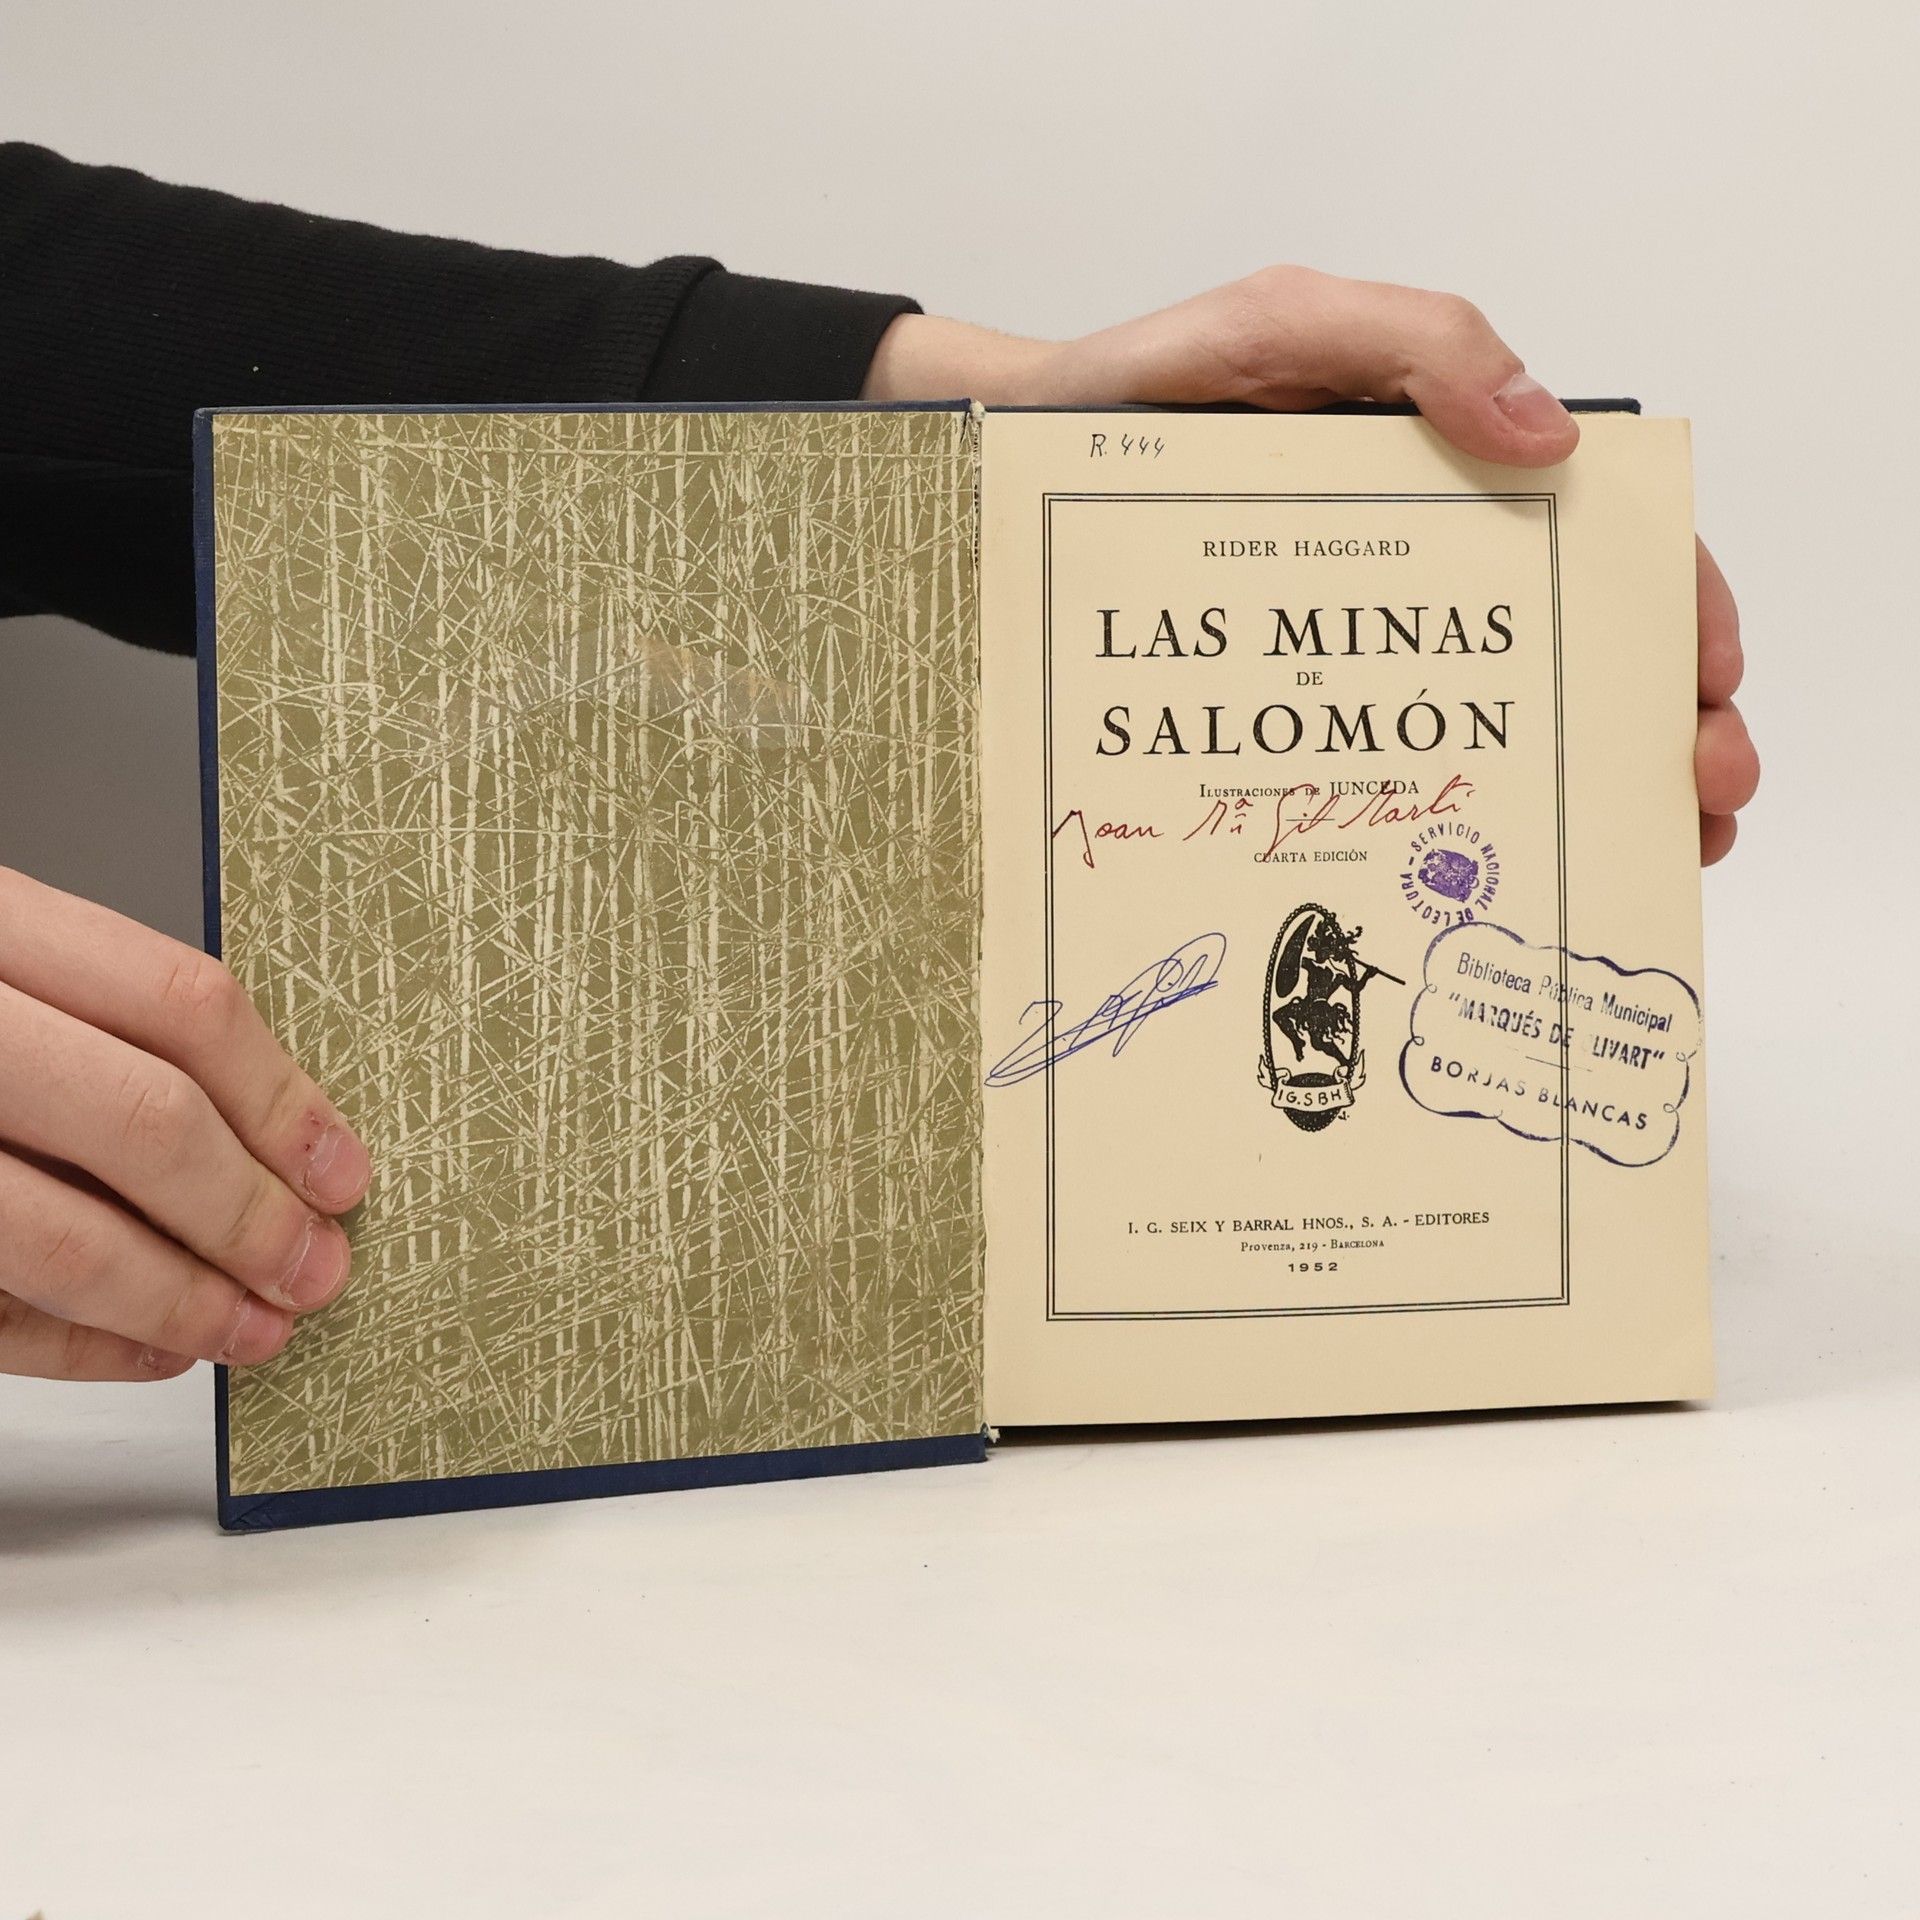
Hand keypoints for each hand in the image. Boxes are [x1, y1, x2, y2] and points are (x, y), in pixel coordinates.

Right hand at [0, 866, 369, 1380]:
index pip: (179, 1005)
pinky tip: (145, 1351)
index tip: (342, 1172)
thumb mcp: (6, 971)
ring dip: (176, 1299)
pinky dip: (71, 1342)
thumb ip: (103, 1027)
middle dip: (248, 1215)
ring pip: (54, 1232)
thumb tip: (278, 1142)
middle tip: (317, 1271)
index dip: (282, 1099)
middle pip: (141, 1119)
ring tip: (254, 1330)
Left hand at [865, 266, 1757, 862]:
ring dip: (1579, 791)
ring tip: (1627, 857)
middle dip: (1658, 726)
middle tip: (1699, 801)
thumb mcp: (1280, 326)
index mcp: (1442, 471)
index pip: (1598, 535)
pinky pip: (1369, 765)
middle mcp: (1412, 566)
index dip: (1675, 609)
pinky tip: (1470, 871)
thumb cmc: (1143, 388)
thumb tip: (1551, 435)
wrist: (1008, 459)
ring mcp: (1344, 644)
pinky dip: (1437, 820)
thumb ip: (1413, 343)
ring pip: (1484, 723)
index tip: (1706, 686)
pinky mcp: (1276, 703)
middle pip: (1568, 650)